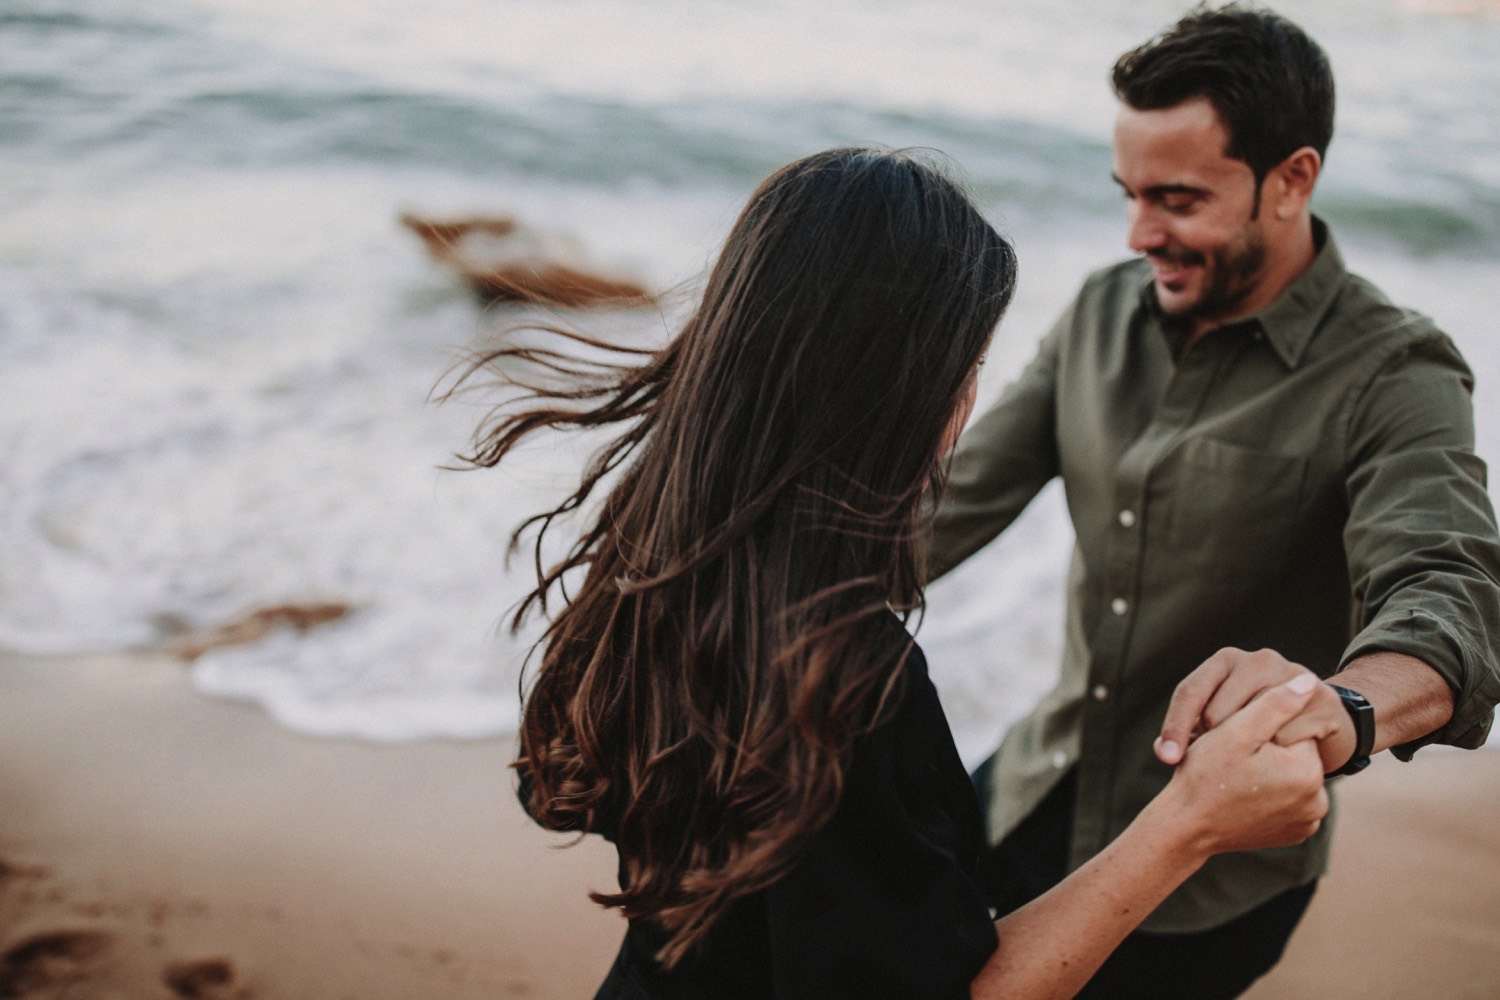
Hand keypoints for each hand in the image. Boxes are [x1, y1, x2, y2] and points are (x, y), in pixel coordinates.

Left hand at [1155, 647, 1356, 775]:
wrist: (1322, 723)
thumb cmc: (1261, 726)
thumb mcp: (1222, 722)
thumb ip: (1191, 732)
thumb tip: (1161, 751)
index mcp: (1226, 661)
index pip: (1190, 691)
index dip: (1174, 727)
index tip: (1167, 760)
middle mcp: (1259, 660)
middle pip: (1216, 711)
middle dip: (1211, 743)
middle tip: (1217, 764)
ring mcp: (1293, 675)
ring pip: (1250, 723)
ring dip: (1246, 750)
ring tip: (1249, 763)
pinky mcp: (1322, 698)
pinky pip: (1286, 736)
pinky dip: (1279, 756)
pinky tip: (1280, 761)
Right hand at [1160, 674, 1329, 857]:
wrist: (1186, 829)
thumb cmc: (1204, 778)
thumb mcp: (1236, 732)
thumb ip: (1275, 704)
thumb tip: (1309, 681)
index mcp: (1307, 772)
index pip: (1292, 730)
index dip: (1261, 728)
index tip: (1237, 738)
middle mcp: (1317, 802)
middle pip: (1293, 755)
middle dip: (1267, 750)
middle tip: (1233, 759)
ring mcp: (1308, 822)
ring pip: (1290, 777)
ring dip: (1270, 771)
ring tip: (1238, 776)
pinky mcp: (1295, 833)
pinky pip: (1288, 802)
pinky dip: (1270, 796)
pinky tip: (1245, 795)